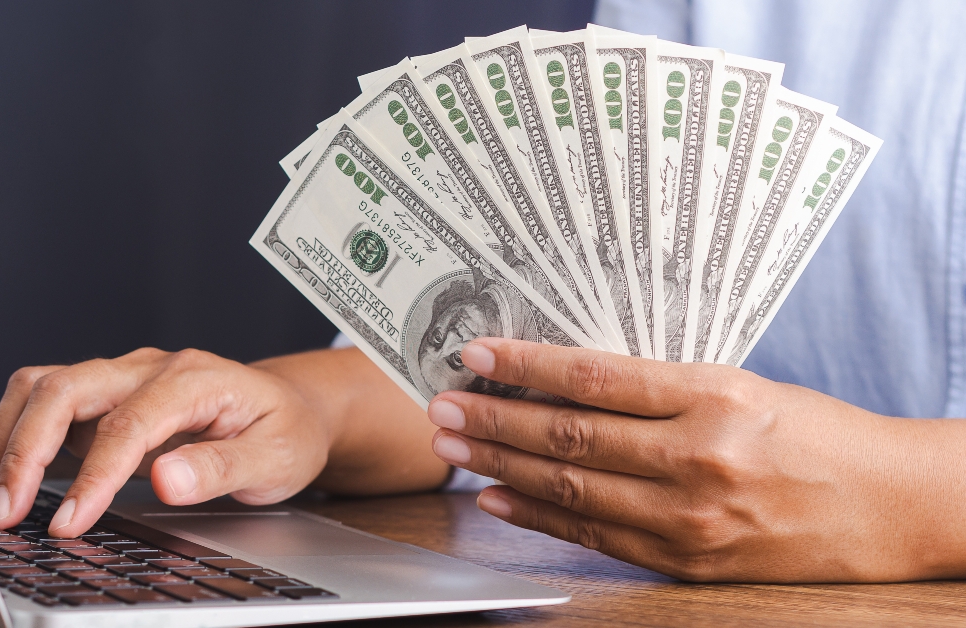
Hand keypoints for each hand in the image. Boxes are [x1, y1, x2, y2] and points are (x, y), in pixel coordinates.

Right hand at [0, 348, 330, 536]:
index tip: (69, 525)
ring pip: (42, 388)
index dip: (93, 476)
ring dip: (6, 440)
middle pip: (66, 389)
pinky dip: (13, 439)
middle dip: (25, 450)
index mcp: (193, 378)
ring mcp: (121, 378)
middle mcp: (148, 368)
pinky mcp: (103, 397)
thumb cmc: (283, 432)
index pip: (128, 424)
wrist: (288, 408)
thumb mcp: (276, 457)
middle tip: (3, 513)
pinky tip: (0, 483)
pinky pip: (43, 404)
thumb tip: (166, 480)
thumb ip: (222, 468)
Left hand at [425, 338, 965, 581]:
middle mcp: (698, 456)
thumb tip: (566, 375)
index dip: (527, 364)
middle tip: (442, 405)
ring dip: (500, 467)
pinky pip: (594, 536)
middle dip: (495, 420)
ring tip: (453, 447)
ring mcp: (690, 516)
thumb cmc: (814, 434)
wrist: (886, 506)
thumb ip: (659, 385)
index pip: (597, 377)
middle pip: (570, 435)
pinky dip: (538, 516)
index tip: (477, 353)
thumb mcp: (742, 385)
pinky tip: (496, 499)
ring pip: (571, 486)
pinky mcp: (687, 560)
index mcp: (715, 396)